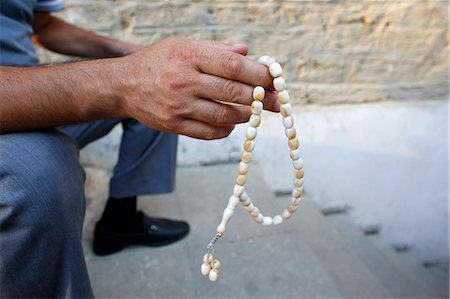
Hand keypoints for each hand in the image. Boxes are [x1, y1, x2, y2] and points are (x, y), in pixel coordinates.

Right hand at [116, 37, 279, 139]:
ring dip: (245, 115)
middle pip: (232, 92)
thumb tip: (247, 53)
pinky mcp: (174, 125)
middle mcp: (183, 81)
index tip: (274, 80)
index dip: (258, 74)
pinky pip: (209, 132)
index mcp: (188, 56)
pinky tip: (231, 122)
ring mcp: (178, 106)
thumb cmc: (158, 62)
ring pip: (224, 115)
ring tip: (254, 112)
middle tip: (276, 102)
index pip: (232, 65)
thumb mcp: (183, 45)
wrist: (123, 85)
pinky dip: (226, 129)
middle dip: (260, 98)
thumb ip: (216, 50)